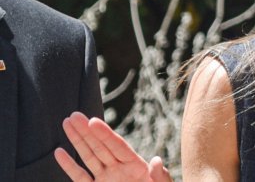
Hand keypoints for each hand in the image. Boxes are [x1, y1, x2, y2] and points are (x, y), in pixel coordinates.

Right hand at [55, 112, 172, 181]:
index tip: (93, 121)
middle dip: (87, 131)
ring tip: (66, 123)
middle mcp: (118, 169)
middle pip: (100, 146)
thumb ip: (160, 176)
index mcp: (135, 165)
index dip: (105, 134)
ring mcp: (106, 179)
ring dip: (77, 141)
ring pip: (88, 157)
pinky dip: (69, 166)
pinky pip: (80, 177)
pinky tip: (59, 152)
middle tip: (74, 115)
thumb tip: (156, 160)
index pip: (117, 146)